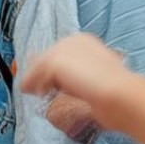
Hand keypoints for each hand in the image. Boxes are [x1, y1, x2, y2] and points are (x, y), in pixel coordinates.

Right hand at [20, 33, 138, 130]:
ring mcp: (93, 71)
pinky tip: (64, 103)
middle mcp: (85, 53)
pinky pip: (75, 92)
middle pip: (56, 64)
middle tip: (34, 92)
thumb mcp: (54, 63)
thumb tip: (25, 85)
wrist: (118, 98)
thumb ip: (36, 70)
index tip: (25, 85)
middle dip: (43, 77)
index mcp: (75, 40)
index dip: (34, 68)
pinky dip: (66, 97)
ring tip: (46, 99)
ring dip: (54, 88)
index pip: (47, 52)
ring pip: (65, 79)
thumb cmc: (86, 76)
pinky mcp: (98, 91)